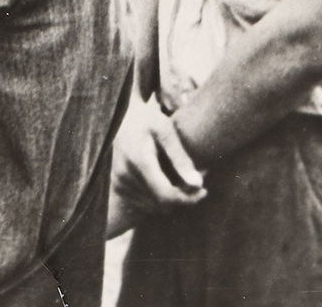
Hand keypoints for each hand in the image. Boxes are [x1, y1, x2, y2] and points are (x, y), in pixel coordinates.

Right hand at [107, 100, 205, 237]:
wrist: (120, 116)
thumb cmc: (147, 120)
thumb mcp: (166, 131)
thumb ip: (180, 158)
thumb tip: (198, 184)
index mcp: (138, 161)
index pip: (166, 196)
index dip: (188, 199)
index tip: (203, 191)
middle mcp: (125, 175)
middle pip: (162, 204)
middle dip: (183, 197)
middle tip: (196, 180)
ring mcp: (119, 182)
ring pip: (155, 206)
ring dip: (172, 198)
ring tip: (182, 178)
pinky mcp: (118, 186)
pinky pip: (145, 203)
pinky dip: (160, 197)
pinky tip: (167, 181)